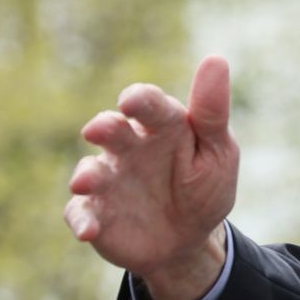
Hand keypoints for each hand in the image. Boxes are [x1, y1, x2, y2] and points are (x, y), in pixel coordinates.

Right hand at [64, 55, 238, 299]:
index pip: (148, 104)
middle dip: (104, 127)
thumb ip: (212, 112)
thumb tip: (215, 59)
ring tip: (86, 183)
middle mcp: (129, 148)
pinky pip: (81, 213)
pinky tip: (89, 230)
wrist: (190, 240)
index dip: (139, 100)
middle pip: (111, 129)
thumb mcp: (217, 151)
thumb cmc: (205, 186)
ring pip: (90, 171)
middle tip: (100, 130)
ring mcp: (109, 181)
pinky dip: (82, 220)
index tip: (132, 102)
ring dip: (87, 176)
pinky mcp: (96, 213)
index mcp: (162, 127)